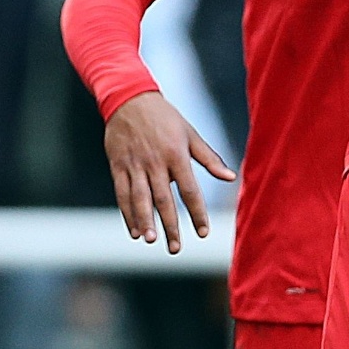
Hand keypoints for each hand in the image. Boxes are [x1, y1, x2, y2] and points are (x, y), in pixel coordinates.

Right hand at [105, 91, 236, 253]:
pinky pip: (122, 194)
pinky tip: (134, 230)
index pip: (190, 190)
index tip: (203, 232)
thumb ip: (209, 158)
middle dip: (170, 225)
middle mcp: (155, 163)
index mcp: (177, 155)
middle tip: (176, 248)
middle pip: (164, 199)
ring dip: (145, 221)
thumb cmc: (167, 118)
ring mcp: (134, 166)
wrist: (130, 100)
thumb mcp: (191, 134)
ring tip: (151, 241)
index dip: (197, 212)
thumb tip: (231, 178)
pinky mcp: (117, 167)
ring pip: (140, 199)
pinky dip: (127, 213)